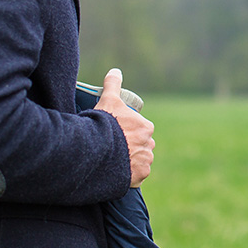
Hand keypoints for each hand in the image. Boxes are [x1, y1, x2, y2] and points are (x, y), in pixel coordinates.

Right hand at [96, 68, 154, 186]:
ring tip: (113, 161)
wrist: (97, 150)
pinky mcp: (138, 178)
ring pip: (139, 161)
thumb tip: (115, 70)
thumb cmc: (104, 123)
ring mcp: (145, 162)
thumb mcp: (108, 100)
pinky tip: (117, 173)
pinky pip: (136, 177)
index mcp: (146, 127)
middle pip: (141, 146)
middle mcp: (150, 145)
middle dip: (131, 147)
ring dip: (130, 161)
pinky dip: (129, 176)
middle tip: (114, 148)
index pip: (140, 130)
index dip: (128, 132)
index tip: (116, 134)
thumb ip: (113, 84)